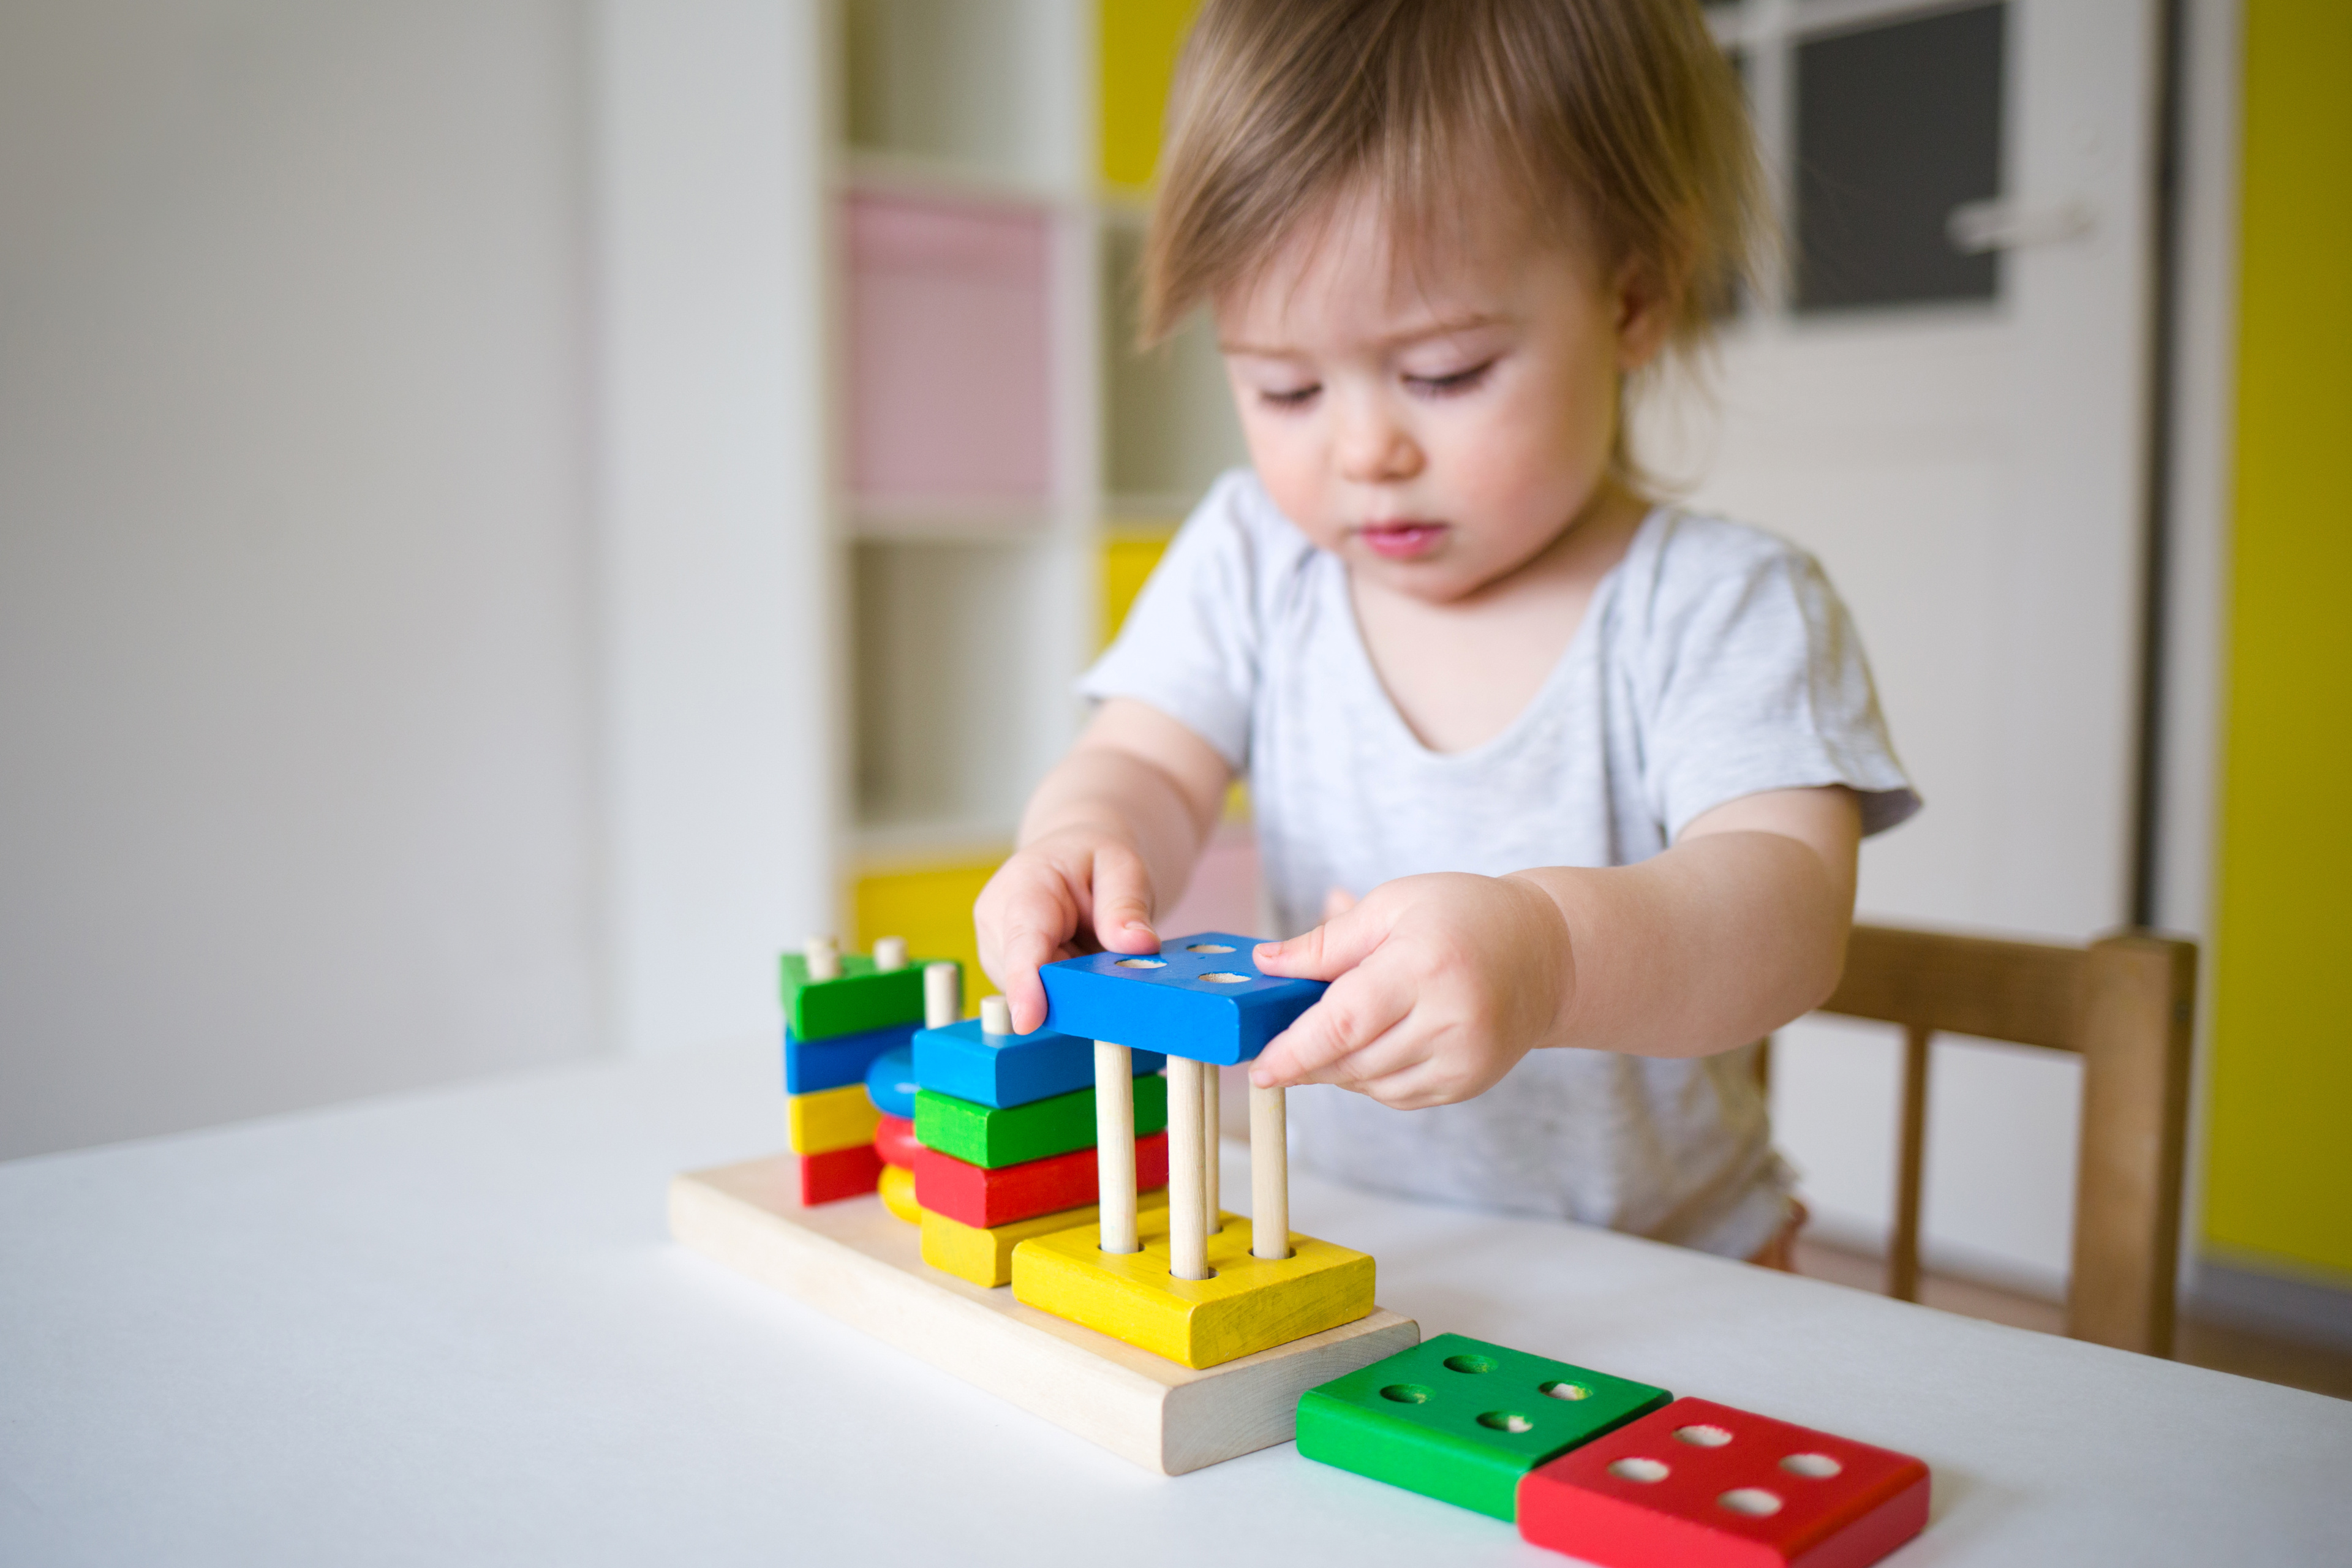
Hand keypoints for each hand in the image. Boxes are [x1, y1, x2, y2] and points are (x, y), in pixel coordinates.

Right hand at [974, 827, 1163, 1033]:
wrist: (1075, 861)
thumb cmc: (1096, 862)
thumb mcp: (1123, 868)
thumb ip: (1127, 905)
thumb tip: (1140, 946)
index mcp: (1024, 885)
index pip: (1023, 940)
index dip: (1024, 983)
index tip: (1028, 1021)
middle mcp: (997, 921)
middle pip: (1032, 977)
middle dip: (1075, 984)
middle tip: (1111, 956)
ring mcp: (996, 951)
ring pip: (1037, 994)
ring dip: (1072, 985)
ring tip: (1091, 944)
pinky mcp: (1005, 973)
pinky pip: (1041, 998)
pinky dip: (1067, 989)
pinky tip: (1078, 959)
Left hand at [1249, 873, 1574, 1108]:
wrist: (1547, 952)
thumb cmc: (1463, 915)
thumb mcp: (1391, 905)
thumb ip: (1326, 942)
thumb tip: (1265, 965)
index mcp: (1424, 966)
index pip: (1344, 1022)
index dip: (1295, 1050)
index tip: (1258, 1067)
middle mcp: (1450, 1019)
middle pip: (1353, 1060)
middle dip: (1307, 1058)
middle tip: (1277, 1044)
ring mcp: (1464, 1058)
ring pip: (1371, 1084)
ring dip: (1337, 1067)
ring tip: (1334, 1032)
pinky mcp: (1469, 1082)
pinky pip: (1398, 1095)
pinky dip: (1370, 1078)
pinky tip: (1373, 1045)